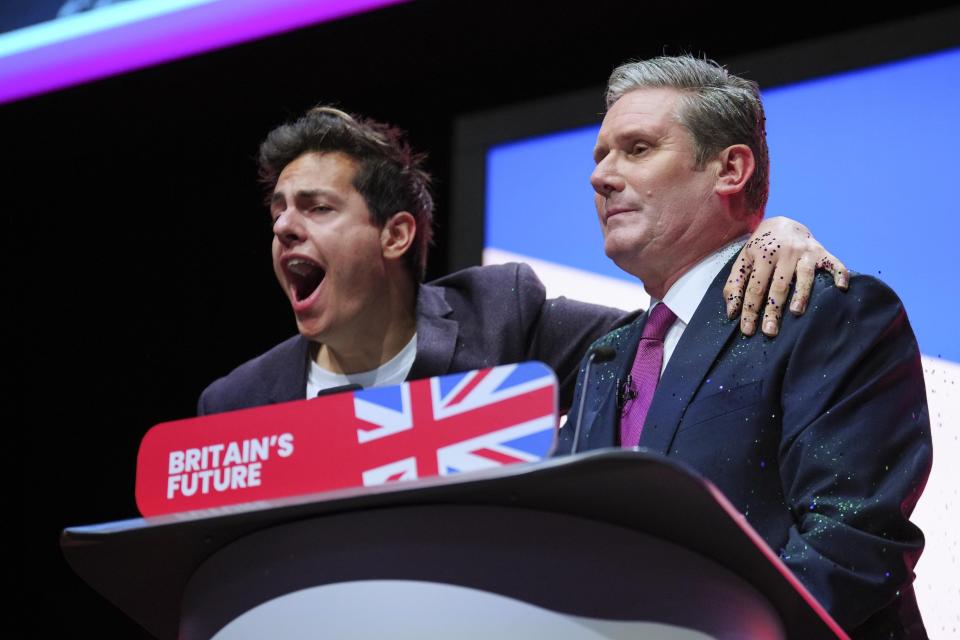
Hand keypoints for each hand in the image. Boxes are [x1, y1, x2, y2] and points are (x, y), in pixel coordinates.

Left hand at [723, 216, 848, 336]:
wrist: (782, 223)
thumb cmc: (761, 249)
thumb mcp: (743, 261)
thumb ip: (735, 285)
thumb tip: (732, 313)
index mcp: (762, 254)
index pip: (755, 287)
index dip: (750, 309)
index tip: (747, 330)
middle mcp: (785, 252)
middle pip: (778, 285)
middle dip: (773, 310)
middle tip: (769, 332)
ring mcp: (805, 252)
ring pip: (805, 276)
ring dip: (801, 294)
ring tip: (796, 313)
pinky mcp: (822, 252)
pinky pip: (834, 263)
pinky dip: (840, 274)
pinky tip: (841, 287)